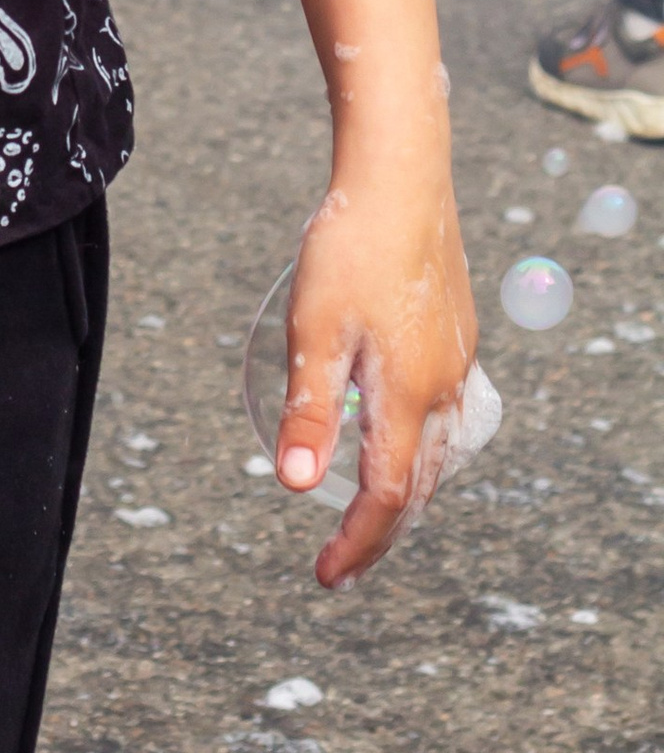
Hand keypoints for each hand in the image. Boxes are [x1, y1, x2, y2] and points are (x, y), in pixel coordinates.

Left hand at [277, 160, 487, 584]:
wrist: (400, 175)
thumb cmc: (349, 245)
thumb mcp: (314, 328)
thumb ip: (310, 410)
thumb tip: (295, 486)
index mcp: (409, 396)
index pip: (387, 497)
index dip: (357, 544)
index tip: (324, 577)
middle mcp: (443, 389)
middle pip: (419, 487)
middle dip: (380, 532)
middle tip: (341, 564)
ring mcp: (457, 362)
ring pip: (441, 454)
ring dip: (408, 494)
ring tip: (369, 515)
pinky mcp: (457, 336)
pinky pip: (447, 416)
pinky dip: (423, 449)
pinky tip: (399, 434)